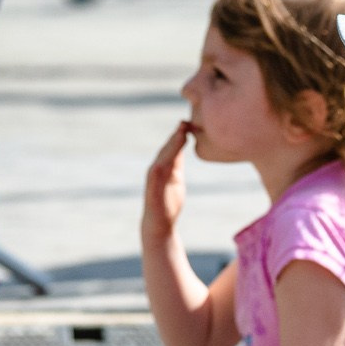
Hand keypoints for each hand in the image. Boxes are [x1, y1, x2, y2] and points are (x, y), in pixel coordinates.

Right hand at [142, 119, 191, 242]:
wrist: (159, 224)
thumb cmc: (169, 203)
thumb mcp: (177, 179)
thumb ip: (178, 164)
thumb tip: (184, 148)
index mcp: (165, 166)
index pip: (174, 147)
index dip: (181, 134)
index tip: (192, 122)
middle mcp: (157, 167)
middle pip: (167, 147)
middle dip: (176, 134)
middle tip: (187, 120)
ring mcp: (153, 176)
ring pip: (163, 155)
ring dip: (171, 143)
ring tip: (182, 131)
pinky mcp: (152, 185)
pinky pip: (159, 169)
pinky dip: (165, 159)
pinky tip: (173, 152)